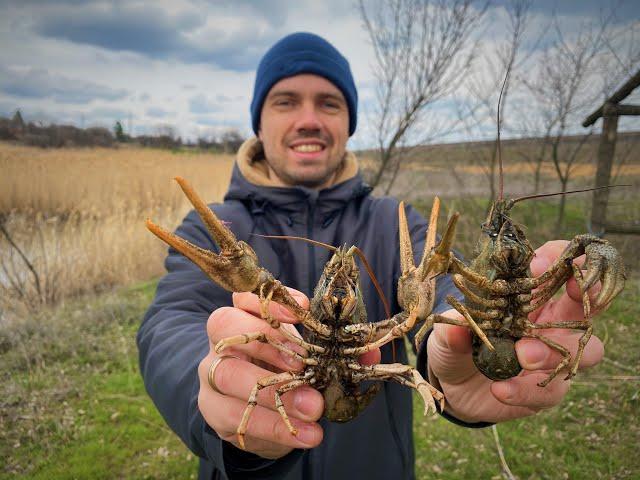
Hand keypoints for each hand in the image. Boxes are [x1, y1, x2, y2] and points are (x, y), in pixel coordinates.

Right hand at [197, 287, 380, 458]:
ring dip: (274, 392)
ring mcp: (211, 373)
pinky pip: (235, 416)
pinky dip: (275, 427)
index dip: (271, 301)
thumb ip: (335, 352)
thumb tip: (371, 354)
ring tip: (313, 408)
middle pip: (225, 325)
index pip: (245, 295)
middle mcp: (221, 339)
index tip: (304, 310)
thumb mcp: (305, 357)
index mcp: (244, 316)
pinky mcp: (213, 409)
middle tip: (304, 366)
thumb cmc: (283, 372)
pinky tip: (305, 435)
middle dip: (269, 344)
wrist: (257, 415)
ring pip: (227, 374)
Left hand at [426, 240, 603, 423]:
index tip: (539, 265)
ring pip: (584, 351)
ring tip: (524, 356)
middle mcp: (549, 323)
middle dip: (585, 298)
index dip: (559, 260)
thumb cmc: (456, 345)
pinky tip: (501, 389)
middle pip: (588, 305)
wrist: (452, 386)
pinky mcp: (546, 389)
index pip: (558, 268)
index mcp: (528, 298)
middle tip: (560, 302)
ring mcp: (553, 357)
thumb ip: (454, 329)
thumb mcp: (447, 333)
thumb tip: (457, 328)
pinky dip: (526, 390)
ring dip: (554, 352)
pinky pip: (550, 391)